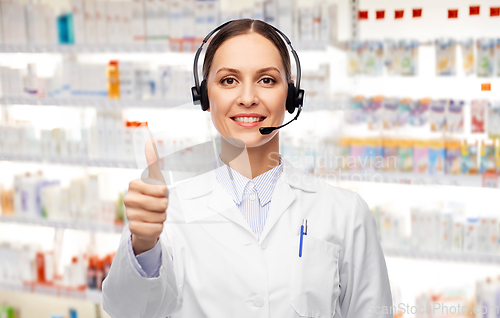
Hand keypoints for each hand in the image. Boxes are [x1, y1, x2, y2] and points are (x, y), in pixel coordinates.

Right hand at [125, 138, 167, 254]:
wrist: (146, 218)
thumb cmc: (153, 196)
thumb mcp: (155, 178)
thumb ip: (152, 161)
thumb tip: (149, 140)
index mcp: (134, 185)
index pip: (162, 190)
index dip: (165, 193)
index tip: (159, 193)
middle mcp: (128, 199)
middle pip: (161, 204)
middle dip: (164, 206)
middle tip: (158, 206)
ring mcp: (129, 214)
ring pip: (160, 217)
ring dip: (161, 217)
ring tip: (154, 215)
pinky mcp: (133, 229)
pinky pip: (156, 229)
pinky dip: (158, 228)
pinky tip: (152, 224)